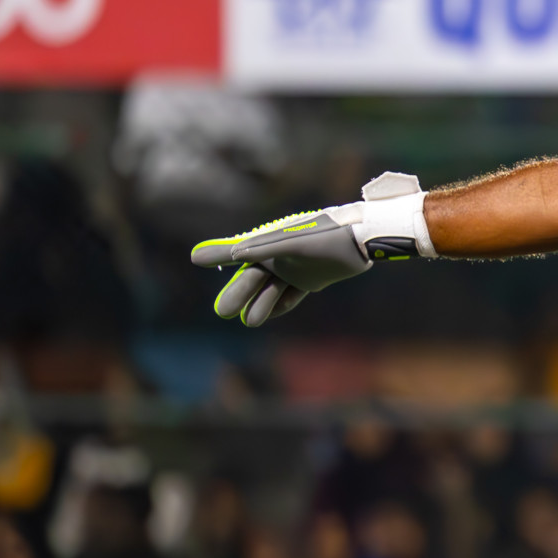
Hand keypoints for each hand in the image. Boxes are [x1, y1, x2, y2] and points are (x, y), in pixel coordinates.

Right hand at [191, 172, 432, 326]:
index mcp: (270, 242)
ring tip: (250, 321)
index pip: (238, 252)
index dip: (219, 256)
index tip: (197, 260)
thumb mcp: (282, 243)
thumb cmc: (322, 235)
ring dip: (261, 304)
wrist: (361, 238)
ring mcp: (297, 267)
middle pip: (253, 278)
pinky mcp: (314, 278)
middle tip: (222, 312)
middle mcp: (280, 255)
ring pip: (272, 289)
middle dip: (238, 294)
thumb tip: (199, 257)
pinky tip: (272, 314)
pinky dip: (282, 303)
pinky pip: (293, 293)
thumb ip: (248, 250)